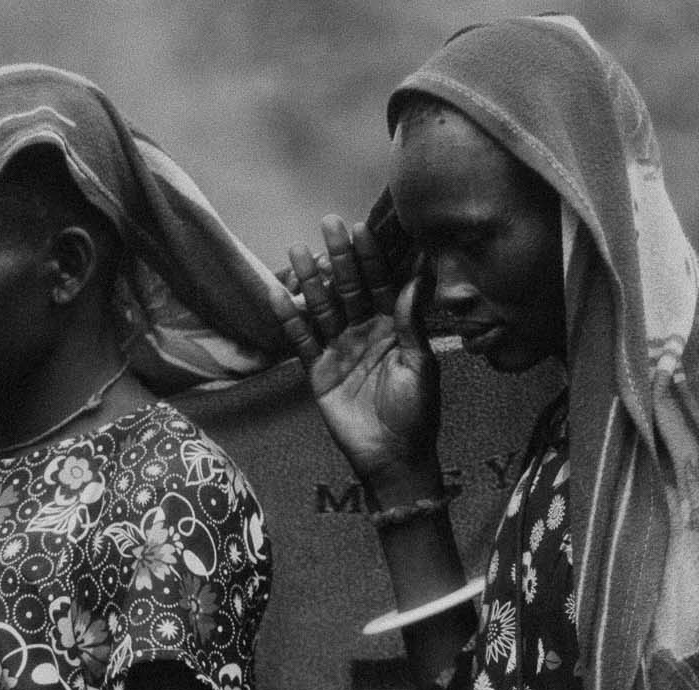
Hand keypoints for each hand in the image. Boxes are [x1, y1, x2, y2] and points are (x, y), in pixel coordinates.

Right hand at [268, 216, 441, 489]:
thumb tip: (416, 277)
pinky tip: (278, 295)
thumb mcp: (420, 365)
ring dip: (311, 281)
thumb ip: (412, 322)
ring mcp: (340, 350)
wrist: (394, 457)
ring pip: (323, 308)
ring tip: (297, 251)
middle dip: (339, 257)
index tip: (362, 228)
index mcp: (394, 327)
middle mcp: (365, 332)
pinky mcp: (319, 372)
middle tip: (328, 223)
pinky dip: (290, 320)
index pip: (381, 284)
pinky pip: (301, 341)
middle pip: (349, 288)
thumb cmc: (416, 413)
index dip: (372, 257)